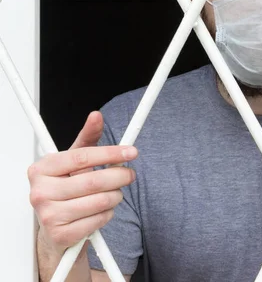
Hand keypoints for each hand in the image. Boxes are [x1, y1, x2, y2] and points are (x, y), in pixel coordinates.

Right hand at [28, 111, 137, 252]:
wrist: (55, 226)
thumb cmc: (65, 189)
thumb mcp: (73, 162)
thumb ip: (87, 139)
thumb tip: (96, 116)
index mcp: (42, 169)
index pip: (82, 157)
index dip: (111, 153)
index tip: (131, 152)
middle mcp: (41, 191)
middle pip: (94, 180)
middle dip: (120, 176)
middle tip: (130, 175)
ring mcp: (49, 215)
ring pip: (100, 201)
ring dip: (116, 196)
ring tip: (113, 194)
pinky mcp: (61, 234)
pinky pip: (99, 219)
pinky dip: (108, 214)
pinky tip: (101, 210)